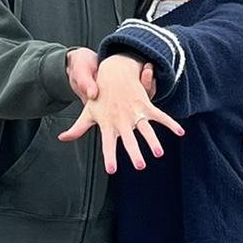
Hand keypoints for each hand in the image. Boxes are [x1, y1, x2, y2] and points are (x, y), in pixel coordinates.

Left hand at [58, 55, 183, 172]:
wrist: (113, 72)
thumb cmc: (99, 97)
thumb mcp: (87, 112)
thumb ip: (77, 128)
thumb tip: (61, 138)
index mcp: (108, 125)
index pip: (107, 144)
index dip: (110, 156)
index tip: (112, 169)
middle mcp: (122, 120)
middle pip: (129, 140)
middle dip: (134, 152)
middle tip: (140, 166)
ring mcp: (135, 113)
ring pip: (146, 129)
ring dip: (153, 141)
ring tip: (158, 153)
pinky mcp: (145, 105)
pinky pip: (160, 116)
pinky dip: (171, 123)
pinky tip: (180, 132)